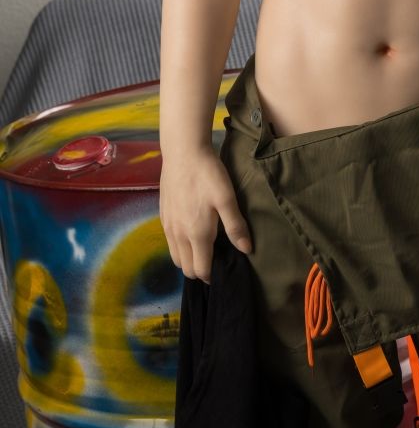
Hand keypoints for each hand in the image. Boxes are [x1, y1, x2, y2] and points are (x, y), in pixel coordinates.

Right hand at [159, 146, 252, 283]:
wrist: (183, 152)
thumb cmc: (208, 175)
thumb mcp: (226, 198)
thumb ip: (235, 226)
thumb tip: (246, 250)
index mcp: (196, 234)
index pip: (200, 270)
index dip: (211, 275)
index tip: (222, 269)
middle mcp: (178, 235)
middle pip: (185, 268)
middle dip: (199, 270)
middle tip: (215, 259)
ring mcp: (168, 225)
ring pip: (175, 256)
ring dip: (188, 259)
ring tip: (203, 248)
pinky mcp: (163, 215)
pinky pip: (169, 241)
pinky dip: (179, 246)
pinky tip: (190, 232)